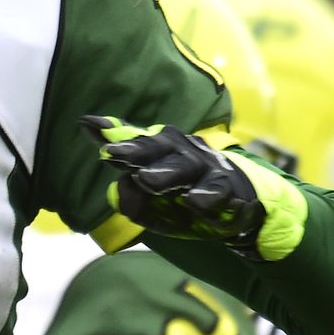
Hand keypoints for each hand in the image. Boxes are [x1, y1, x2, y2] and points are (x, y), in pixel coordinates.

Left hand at [82, 118, 293, 258]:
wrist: (245, 210)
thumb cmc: (191, 198)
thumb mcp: (158, 199)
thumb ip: (132, 195)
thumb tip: (116, 192)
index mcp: (165, 150)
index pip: (136, 140)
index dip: (114, 133)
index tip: (88, 125)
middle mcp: (186, 153)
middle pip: (159, 147)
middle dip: (135, 149)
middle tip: (111, 153)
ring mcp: (209, 170)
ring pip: (185, 168)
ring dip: (165, 173)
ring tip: (144, 179)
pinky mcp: (231, 191)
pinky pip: (218, 192)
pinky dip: (207, 197)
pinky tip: (194, 202)